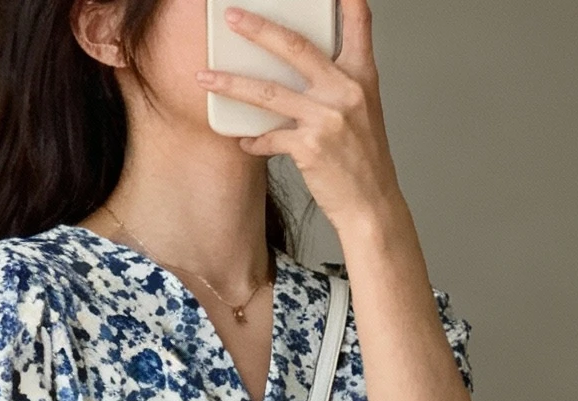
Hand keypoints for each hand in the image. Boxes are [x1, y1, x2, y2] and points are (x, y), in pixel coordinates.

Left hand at [198, 0, 401, 245]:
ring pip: (269, 92)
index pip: (358, 21)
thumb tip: (297, 66)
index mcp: (362, 75)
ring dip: (232, 84)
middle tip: (231, 18)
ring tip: (206, 78)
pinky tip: (243, 139)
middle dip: (258, 29)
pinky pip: (269, 137)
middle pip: (296, 47)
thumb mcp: (363, 109)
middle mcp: (346, 90)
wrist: (371, 205)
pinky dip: (254, 139)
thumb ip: (336, 81)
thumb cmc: (363, 159)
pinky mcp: (310, 148)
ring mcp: (327, 118)